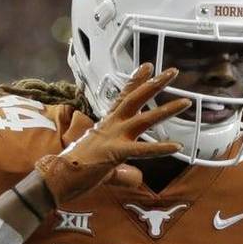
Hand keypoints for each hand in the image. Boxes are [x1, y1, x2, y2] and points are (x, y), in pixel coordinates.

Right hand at [36, 64, 190, 204]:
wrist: (56, 177)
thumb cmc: (75, 170)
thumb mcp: (104, 166)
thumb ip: (123, 170)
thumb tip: (135, 177)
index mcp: (107, 124)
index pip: (124, 97)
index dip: (136, 80)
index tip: (148, 66)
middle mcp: (111, 125)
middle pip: (136, 99)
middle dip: (155, 84)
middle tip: (172, 72)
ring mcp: (113, 137)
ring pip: (144, 119)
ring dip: (166, 110)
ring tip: (186, 102)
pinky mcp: (114, 153)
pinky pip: (142, 150)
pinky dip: (160, 148)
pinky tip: (177, 146)